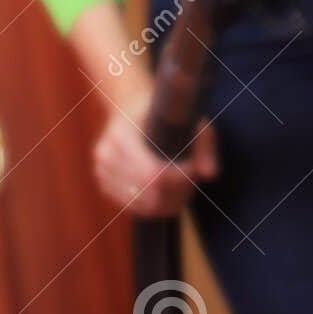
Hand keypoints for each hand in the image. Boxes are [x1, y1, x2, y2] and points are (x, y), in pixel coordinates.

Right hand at [92, 84, 218, 217]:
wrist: (129, 106)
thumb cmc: (163, 111)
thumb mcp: (187, 118)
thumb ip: (204, 145)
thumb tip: (210, 174)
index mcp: (121, 135)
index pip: (152, 173)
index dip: (178, 178)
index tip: (195, 168)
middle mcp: (106, 156)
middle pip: (149, 194)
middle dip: (177, 192)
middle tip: (194, 180)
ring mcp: (102, 172)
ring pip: (142, 205)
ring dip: (168, 202)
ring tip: (184, 187)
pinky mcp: (104, 185)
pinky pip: (133, 208)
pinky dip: (155, 206)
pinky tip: (169, 192)